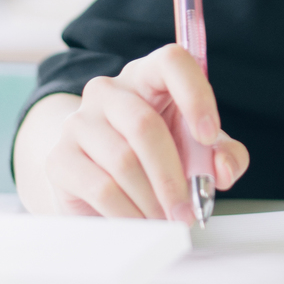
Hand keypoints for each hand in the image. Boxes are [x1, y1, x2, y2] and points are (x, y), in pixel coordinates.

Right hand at [14, 45, 249, 219]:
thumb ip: (224, 155)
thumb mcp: (200, 152)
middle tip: (188, 210)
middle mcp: (109, 91)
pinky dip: (128, 213)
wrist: (100, 182)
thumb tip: (223, 170)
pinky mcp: (60, 158)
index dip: (194, 94)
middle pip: (144, 125)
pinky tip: (142, 223)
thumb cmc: (159, 157)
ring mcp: (79, 122)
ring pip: (123, 161)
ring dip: (153, 200)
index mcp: (149, 76)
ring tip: (168, 220)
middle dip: (173, 176)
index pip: (171, 61)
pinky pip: (101, 187)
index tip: (209, 135)